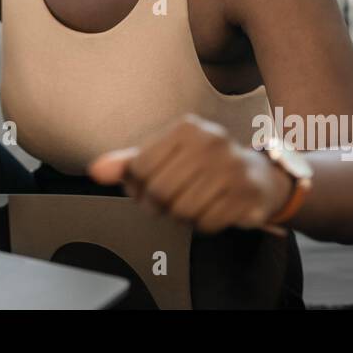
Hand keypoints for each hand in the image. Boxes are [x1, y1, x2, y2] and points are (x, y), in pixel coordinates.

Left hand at [88, 114, 294, 234]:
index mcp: (187, 128)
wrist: (256, 176)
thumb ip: (130, 162)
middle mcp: (212, 141)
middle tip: (167, 204)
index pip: (140, 167)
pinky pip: (207, 223)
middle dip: (158, 205)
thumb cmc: (203, 165)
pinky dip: (203, 224)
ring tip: (191, 204)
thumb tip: (96, 170)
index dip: (138, 186)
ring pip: (183, 210)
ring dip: (182, 216)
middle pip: (160, 191)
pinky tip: (211, 209)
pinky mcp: (246, 193)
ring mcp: (232, 167)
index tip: (147, 188)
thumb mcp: (165, 156)